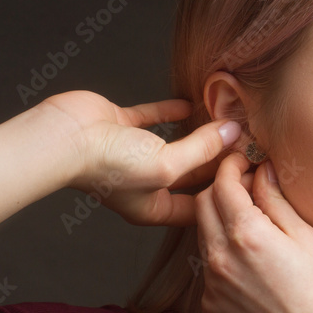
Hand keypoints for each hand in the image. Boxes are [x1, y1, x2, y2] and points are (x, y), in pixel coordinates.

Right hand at [37, 90, 241, 226]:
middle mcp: (144, 184)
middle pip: (191, 174)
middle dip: (217, 161)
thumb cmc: (108, 165)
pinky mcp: (121, 127)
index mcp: (153, 208)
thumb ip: (202, 149)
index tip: (250, 173)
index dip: (225, 191)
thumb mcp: (166, 164)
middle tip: (247, 146)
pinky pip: (153, 119)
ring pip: (175, 145)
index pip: (199, 204)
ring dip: (197, 135)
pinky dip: (171, 112)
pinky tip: (192, 104)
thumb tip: (233, 133)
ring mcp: (132, 155)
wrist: (63, 139)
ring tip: (226, 124)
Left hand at [194, 152, 312, 312]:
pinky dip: (223, 256)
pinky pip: (209, 267)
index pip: (222, 184)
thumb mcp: (303, 236)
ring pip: (203, 236)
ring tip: (250, 227)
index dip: (230, 166)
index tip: (240, 162)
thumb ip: (275, 200)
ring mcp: (211, 282)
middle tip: (243, 188)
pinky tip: (250, 265)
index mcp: (246, 234)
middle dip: (219, 189)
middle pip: (202, 204)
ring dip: (219, 222)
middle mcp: (220, 256)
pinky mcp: (210, 304)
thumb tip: (262, 172)